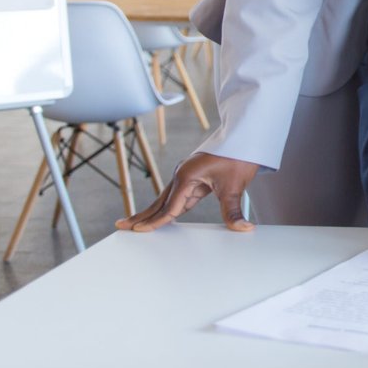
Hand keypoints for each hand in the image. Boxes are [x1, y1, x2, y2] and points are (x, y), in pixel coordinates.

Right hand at [115, 152, 259, 231]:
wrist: (246, 136)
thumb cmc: (239, 156)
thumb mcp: (235, 186)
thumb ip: (233, 210)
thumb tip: (243, 228)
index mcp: (187, 176)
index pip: (169, 206)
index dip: (156, 221)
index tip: (139, 231)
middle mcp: (182, 175)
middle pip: (159, 201)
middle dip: (141, 216)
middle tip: (120, 226)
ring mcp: (186, 175)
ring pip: (166, 199)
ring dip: (151, 212)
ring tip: (134, 224)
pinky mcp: (192, 176)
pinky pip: (177, 196)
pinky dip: (168, 207)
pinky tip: (161, 216)